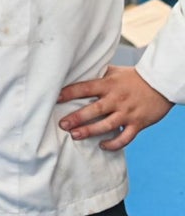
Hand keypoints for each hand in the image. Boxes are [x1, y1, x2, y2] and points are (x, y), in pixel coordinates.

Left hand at [57, 65, 172, 149]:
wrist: (161, 84)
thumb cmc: (133, 77)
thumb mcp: (114, 71)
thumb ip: (97, 74)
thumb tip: (76, 70)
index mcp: (108, 84)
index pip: (85, 88)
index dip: (69, 93)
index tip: (55, 98)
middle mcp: (117, 99)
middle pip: (94, 109)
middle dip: (77, 118)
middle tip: (62, 124)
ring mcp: (128, 112)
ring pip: (107, 125)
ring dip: (90, 132)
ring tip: (75, 136)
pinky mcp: (138, 123)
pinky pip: (125, 137)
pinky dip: (114, 144)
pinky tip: (102, 145)